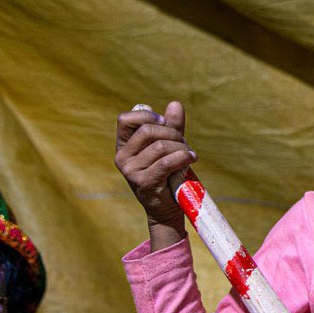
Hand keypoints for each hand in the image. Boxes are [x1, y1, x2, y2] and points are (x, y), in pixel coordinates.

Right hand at [115, 100, 194, 246]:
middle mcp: (122, 157)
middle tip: (183, 143)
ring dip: (181, 147)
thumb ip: (171, 126)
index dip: (146, 116)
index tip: (163, 122)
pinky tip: (191, 159)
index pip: (125, 119)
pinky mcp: (143, 182)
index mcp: (124, 145)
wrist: (167, 208)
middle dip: (172, 133)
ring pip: (160, 146)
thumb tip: (175, 104)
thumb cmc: (167, 173)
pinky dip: (183, 157)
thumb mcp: (169, 146)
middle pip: (147, 130)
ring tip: (188, 154)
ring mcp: (130, 171)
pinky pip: (166, 162)